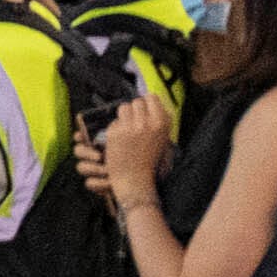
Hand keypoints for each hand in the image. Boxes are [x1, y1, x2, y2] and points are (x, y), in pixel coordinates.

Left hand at [91, 90, 172, 206]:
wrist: (135, 178)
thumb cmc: (150, 159)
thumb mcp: (162, 137)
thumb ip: (159, 119)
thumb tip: (150, 98)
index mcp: (162, 122)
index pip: (151, 97)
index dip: (146, 103)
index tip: (144, 110)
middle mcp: (147, 122)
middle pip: (136, 101)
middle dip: (134, 109)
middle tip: (134, 121)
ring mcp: (130, 127)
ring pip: (123, 108)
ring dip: (123, 116)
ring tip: (126, 128)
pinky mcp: (115, 133)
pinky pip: (114, 122)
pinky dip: (115, 129)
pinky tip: (120, 140)